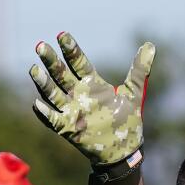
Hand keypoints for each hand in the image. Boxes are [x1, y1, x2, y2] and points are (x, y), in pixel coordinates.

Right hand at [29, 32, 154, 166]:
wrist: (123, 149)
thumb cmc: (126, 120)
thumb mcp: (134, 93)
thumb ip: (139, 70)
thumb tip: (150, 45)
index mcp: (92, 83)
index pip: (78, 62)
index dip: (70, 49)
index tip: (61, 34)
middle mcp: (78, 94)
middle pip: (61, 74)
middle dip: (51, 61)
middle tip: (40, 45)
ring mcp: (72, 111)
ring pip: (53, 94)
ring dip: (43, 83)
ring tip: (34, 69)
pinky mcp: (68, 128)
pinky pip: (53, 120)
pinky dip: (45, 113)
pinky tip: (36, 103)